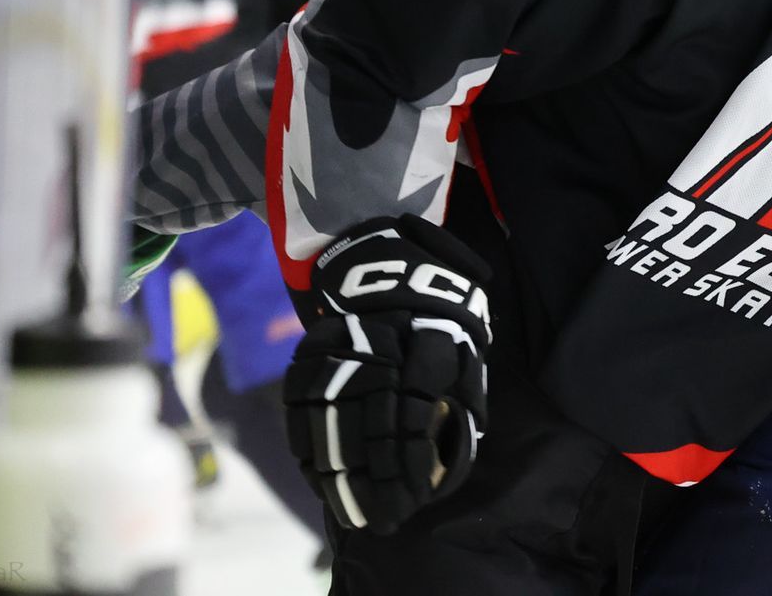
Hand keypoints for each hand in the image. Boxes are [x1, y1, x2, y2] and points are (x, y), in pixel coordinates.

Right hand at [282, 215, 491, 532]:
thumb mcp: (469, 335)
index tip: (414, 497)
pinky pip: (302, 398)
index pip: (416, 409)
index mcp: (431, 335)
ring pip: (334, 413)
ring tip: (352, 508)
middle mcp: (385, 339)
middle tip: (384, 518)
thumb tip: (463, 442)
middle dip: (377, 476)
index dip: (411, 459)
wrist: (387, 253)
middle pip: (373, 418)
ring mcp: (345, 339)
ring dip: (340, 467)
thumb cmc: (441, 305)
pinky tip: (317, 471)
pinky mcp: (314, 342)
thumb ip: (466, 387)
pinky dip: (306, 438)